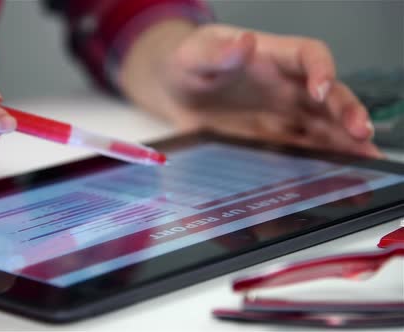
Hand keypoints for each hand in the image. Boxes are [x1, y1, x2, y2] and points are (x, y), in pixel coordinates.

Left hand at [119, 21, 380, 157]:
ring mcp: (278, 111)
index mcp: (269, 56)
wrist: (171, 89)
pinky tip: (337, 168)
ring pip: (320, 123)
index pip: (307, 55)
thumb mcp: (193, 54)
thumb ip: (216, 52)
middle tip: (359, 132)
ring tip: (364, 157)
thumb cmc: (185, 62)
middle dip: (345, 111)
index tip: (320, 89)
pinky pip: (299, 145)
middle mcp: (282, 84)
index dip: (321, 69)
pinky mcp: (268, 135)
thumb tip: (244, 43)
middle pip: (325, 93)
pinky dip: (319, 156)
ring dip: (343, 138)